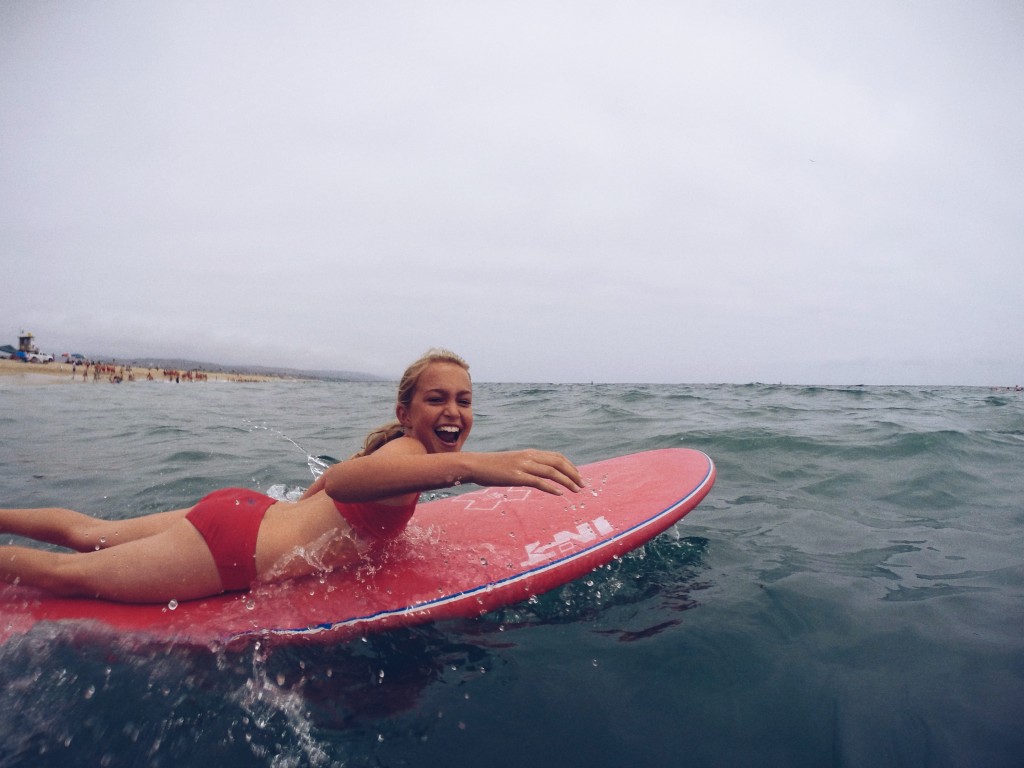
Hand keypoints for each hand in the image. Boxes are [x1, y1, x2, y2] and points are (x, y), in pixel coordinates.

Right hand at [467, 450, 582, 495]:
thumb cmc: (493, 467)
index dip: (570, 466)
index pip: (556, 457)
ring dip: (567, 481)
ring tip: (576, 490)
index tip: (578, 476)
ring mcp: (523, 466)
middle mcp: (529, 457)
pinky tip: (559, 494)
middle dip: (573, 473)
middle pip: (558, 463)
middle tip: (583, 484)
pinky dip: (551, 488)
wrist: (475, 465)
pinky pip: (538, 482)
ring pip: (551, 472)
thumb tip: (538, 475)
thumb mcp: (514, 463)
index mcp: (530, 453)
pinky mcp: (516, 476)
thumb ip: (527, 466)